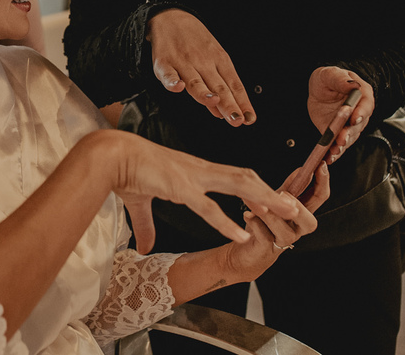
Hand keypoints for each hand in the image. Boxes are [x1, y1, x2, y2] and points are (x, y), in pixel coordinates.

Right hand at [100, 131, 297, 253]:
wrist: (109, 156)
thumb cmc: (123, 172)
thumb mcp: (139, 203)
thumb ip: (147, 226)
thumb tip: (145, 247)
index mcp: (193, 170)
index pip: (232, 177)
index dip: (254, 188)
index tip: (273, 200)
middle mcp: (198, 170)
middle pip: (245, 178)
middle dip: (270, 192)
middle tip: (294, 206)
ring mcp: (191, 176)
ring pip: (237, 185)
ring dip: (263, 199)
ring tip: (285, 213)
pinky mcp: (179, 186)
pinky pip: (207, 206)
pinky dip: (226, 222)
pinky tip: (242, 235)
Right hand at [147, 9, 254, 126]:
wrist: (171, 17)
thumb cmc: (196, 42)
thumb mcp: (214, 57)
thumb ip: (219, 86)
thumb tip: (223, 113)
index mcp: (220, 60)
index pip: (234, 84)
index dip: (242, 102)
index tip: (249, 118)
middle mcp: (203, 62)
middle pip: (218, 86)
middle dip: (228, 104)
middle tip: (237, 120)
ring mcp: (183, 62)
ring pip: (196, 81)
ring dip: (205, 93)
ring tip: (215, 103)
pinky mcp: (164, 62)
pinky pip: (168, 74)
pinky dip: (172, 81)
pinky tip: (178, 88)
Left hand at [224, 163, 326, 281]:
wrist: (247, 248)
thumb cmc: (264, 222)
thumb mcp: (276, 201)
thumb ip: (289, 188)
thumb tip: (301, 170)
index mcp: (301, 214)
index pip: (319, 198)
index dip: (323, 183)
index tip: (321, 166)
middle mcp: (297, 229)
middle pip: (310, 223)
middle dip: (298, 208)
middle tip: (284, 195)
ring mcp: (283, 241)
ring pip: (286, 231)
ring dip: (271, 215)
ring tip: (256, 204)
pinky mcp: (267, 249)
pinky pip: (265, 237)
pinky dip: (256, 224)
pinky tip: (247, 215)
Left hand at [308, 67, 374, 164]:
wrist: (319, 89)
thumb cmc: (329, 79)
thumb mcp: (331, 74)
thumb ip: (340, 79)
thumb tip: (353, 86)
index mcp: (362, 95)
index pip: (365, 106)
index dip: (360, 113)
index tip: (353, 118)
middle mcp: (360, 113)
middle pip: (358, 125)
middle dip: (349, 133)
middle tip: (341, 139)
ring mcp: (351, 126)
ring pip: (349, 138)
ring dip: (341, 146)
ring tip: (333, 151)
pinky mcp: (340, 134)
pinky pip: (339, 145)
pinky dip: (334, 153)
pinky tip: (328, 158)